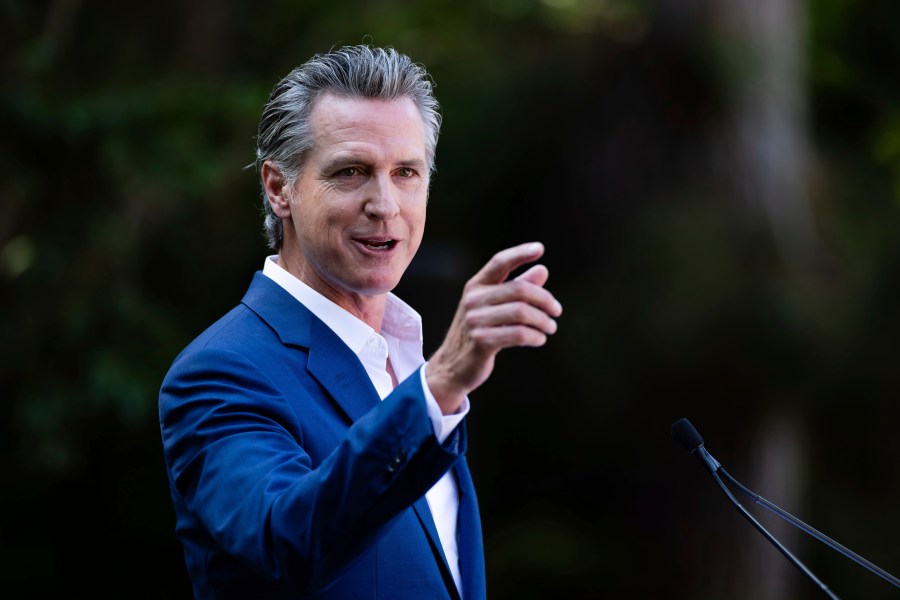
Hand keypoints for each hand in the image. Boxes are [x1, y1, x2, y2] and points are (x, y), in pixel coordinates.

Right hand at [425, 242, 562, 413]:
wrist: (452, 366)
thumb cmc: (479, 332)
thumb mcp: (495, 307)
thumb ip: (518, 287)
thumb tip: (542, 270)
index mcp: (476, 286)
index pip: (499, 262)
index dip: (520, 254)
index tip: (539, 249)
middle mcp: (473, 299)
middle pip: (519, 290)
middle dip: (545, 299)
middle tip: (556, 311)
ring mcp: (475, 320)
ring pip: (522, 312)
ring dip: (543, 321)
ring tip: (550, 327)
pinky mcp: (481, 341)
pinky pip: (518, 334)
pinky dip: (535, 336)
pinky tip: (539, 339)